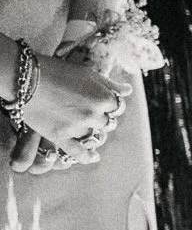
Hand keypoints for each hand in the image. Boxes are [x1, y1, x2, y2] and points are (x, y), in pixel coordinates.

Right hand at [8, 50, 123, 170]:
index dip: (110, 106)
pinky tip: (93, 157)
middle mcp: (94, 114)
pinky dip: (87, 157)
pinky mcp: (60, 137)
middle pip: (107, 123)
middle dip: (101, 119)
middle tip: (90, 114)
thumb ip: (110, 84)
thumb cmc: (56, 71)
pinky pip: (79, 152)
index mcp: (104, 98)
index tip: (103, 104)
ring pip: (95, 136)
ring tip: (86, 128)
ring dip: (93, 133)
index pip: (118, 108)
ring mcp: (77, 127)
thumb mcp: (87, 73)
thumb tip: (128, 90)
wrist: (25, 78)